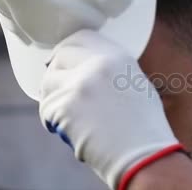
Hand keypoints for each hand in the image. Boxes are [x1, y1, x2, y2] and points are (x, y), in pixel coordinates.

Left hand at [39, 30, 183, 189]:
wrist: (143, 154)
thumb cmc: (144, 128)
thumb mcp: (136, 85)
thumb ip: (111, 70)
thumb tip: (85, 68)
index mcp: (118, 56)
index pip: (82, 37)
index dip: (68, 49)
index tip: (62, 60)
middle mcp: (98, 64)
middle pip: (61, 56)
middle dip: (57, 73)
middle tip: (60, 91)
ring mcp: (80, 84)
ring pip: (48, 82)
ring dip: (53, 98)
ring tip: (67, 115)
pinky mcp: (66, 106)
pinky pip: (47, 108)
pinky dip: (52, 121)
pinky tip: (68, 130)